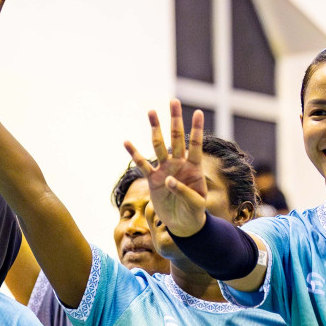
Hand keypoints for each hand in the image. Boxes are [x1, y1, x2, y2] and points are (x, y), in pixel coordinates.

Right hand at [124, 101, 208, 236]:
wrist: (183, 223)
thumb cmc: (194, 212)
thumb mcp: (196, 204)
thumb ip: (184, 191)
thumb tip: (168, 180)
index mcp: (194, 167)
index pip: (196, 144)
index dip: (196, 129)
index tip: (197, 112)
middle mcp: (179, 164)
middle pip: (176, 138)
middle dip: (175, 120)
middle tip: (173, 102)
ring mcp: (165, 170)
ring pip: (158, 146)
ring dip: (155, 129)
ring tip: (151, 112)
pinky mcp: (153, 180)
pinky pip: (142, 165)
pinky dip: (134, 154)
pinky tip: (127, 142)